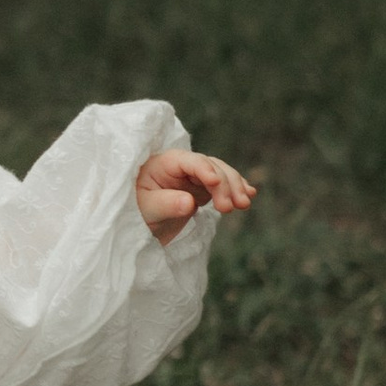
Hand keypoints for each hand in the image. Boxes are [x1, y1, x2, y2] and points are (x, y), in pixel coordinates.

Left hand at [135, 148, 254, 243]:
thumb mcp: (147, 209)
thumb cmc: (136, 212)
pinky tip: (250, 194)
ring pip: (221, 173)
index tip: (215, 182)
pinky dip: (236, 188)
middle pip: (210, 166)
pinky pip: (223, 185)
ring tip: (244, 204)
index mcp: (165, 163)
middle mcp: (182, 166)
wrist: (138, 224)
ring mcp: (194, 177)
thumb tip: (189, 202)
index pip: (189, 161)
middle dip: (224, 184)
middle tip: (230, 207)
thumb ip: (167, 204)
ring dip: (235, 187)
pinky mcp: (202, 189)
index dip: (204, 169)